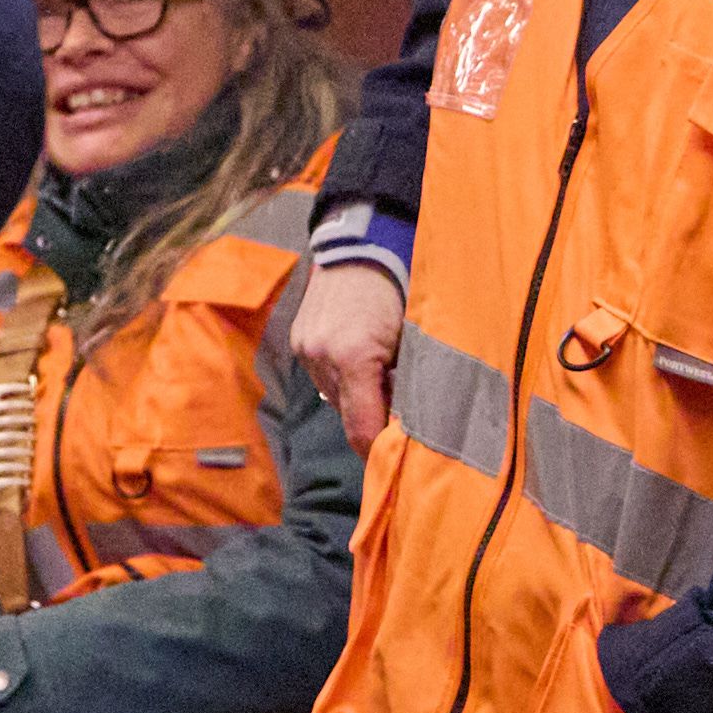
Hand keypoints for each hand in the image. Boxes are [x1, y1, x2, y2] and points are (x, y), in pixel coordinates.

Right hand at [288, 252, 405, 444]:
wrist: (360, 247)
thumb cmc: (399, 290)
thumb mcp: (413, 338)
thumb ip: (408, 383)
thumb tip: (411, 424)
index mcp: (354, 356)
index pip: (363, 428)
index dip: (379, 452)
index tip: (394, 465)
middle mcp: (321, 356)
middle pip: (348, 416)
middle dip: (373, 422)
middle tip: (400, 422)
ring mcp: (305, 349)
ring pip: (335, 398)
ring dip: (359, 398)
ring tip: (383, 380)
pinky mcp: (298, 342)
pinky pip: (324, 377)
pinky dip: (344, 378)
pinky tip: (361, 361)